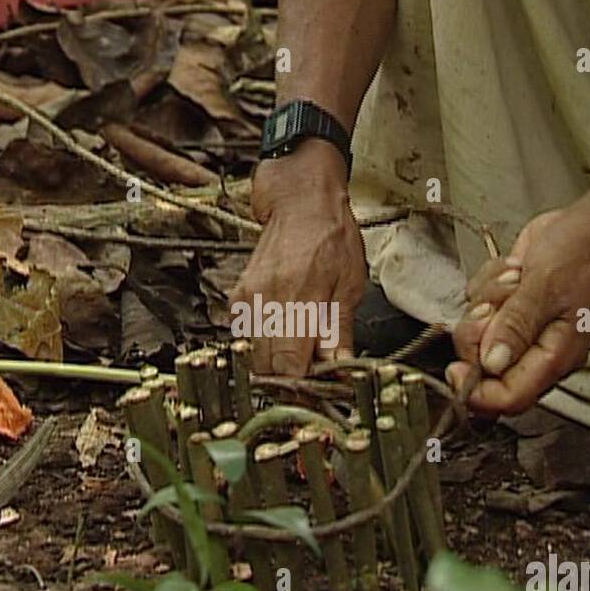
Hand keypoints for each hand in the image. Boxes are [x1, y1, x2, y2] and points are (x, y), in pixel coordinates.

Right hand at [231, 139, 366, 375]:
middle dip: (288, 380)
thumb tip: (340, 368)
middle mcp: (268, 304)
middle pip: (267, 369)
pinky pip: (246, 335)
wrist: (299, 200)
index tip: (316, 390)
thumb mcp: (350, 284)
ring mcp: (249, 300)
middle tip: (310, 376)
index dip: (301, 388)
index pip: (288, 369)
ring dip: (274, 364)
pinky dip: (263, 343)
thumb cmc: (329, 234)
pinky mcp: (239, 296)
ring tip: (298, 354)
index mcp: (300, 302)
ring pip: (253, 356)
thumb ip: (339, 331)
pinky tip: (282, 333)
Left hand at [447, 204, 589, 415]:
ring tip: (514, 280)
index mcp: (554, 357)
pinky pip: (477, 306)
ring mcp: (521, 330)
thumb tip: (491, 364)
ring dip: (485, 301)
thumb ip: (516, 327)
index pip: (509, 398)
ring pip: (476, 334)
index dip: (476, 392)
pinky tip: (513, 271)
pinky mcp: (508, 309)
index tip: (455, 369)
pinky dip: (486, 286)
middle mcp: (537, 350)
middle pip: (483, 368)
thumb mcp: (546, 287)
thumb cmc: (582, 254)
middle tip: (492, 307)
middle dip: (477, 333)